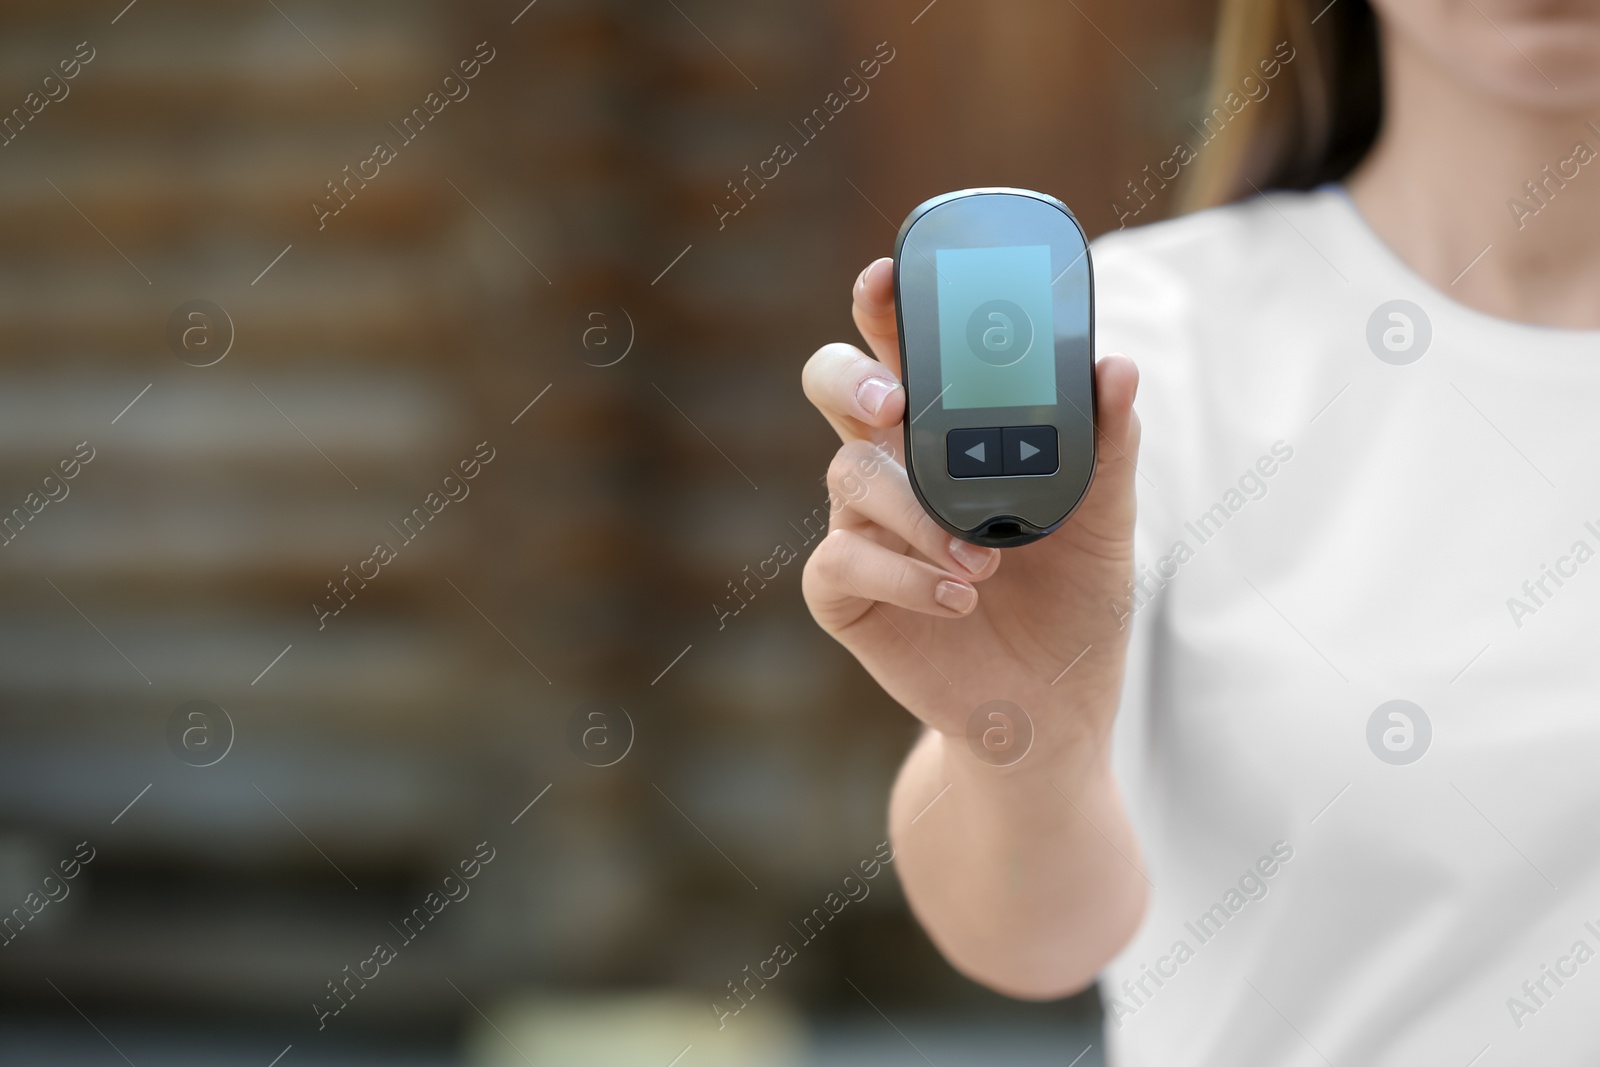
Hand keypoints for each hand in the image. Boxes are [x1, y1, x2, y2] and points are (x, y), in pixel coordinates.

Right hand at [801, 257, 1141, 763]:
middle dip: (852, 376)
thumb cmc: (1074, 604)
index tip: (889, 274)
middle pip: (835, 384)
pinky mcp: (846, 592)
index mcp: (950, 430)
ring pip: (848, 473)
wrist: (1054, 710)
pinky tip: (960, 599)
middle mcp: (895, 465)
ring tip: (986, 564)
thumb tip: (1115, 368)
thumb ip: (1108, 447)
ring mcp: (863, 526)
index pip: (906, 346)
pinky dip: (903, 574)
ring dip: (917, 510)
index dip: (885, 304)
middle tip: (895, 400)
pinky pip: (840, 558)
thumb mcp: (1107, 523)